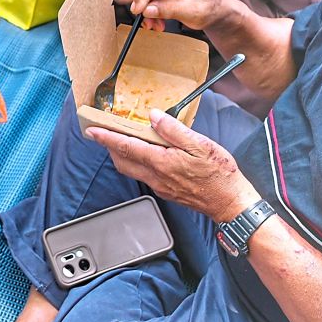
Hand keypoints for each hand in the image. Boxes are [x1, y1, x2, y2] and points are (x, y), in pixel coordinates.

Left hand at [85, 109, 260, 221]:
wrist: (230, 204)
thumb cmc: (219, 174)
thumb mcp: (200, 145)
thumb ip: (174, 130)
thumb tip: (154, 117)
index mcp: (162, 162)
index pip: (127, 147)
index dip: (107, 138)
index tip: (92, 131)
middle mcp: (156, 177)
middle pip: (122, 161)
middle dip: (109, 146)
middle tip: (101, 133)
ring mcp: (160, 186)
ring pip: (131, 169)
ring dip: (121, 155)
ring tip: (119, 140)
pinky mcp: (167, 191)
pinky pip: (143, 175)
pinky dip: (136, 162)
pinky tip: (143, 154)